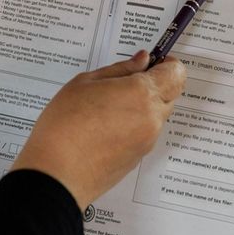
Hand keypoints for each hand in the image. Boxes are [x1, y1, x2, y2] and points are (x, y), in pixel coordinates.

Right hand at [11, 51, 185, 209]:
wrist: (58, 173)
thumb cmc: (65, 125)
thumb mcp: (86, 83)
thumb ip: (120, 69)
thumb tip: (142, 60)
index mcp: (141, 93)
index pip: (176, 73)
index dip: (167, 64)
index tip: (152, 62)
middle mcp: (151, 117)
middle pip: (170, 94)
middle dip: (155, 84)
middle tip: (125, 82)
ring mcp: (147, 140)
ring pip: (157, 115)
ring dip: (143, 106)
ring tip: (108, 107)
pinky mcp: (139, 157)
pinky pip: (145, 133)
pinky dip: (134, 125)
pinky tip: (106, 127)